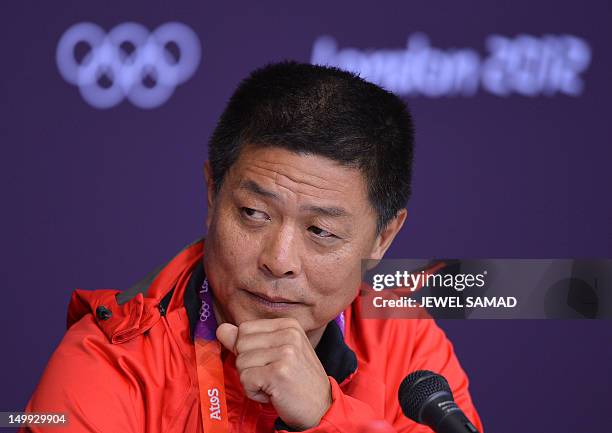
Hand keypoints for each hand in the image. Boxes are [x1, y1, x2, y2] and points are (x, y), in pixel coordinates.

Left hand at [216, 318, 331, 429]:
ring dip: (251, 381)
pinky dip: (253, 392)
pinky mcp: (278, 372)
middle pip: (240, 344)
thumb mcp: (276, 353)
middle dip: (248, 366)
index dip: (249, 350)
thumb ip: (248, 340)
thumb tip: (222, 329)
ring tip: (273, 385)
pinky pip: (245, 380)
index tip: (270, 362)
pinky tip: (273, 394)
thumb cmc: (296, 381)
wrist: (321, 408)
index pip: (245, 328)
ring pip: (241, 363)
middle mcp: (289, 333)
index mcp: (289, 324)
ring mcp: (285, 352)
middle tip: (271, 376)